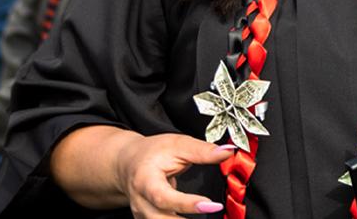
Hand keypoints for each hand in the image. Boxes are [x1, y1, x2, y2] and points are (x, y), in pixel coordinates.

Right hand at [114, 133, 234, 217]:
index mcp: (145, 180)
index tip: (212, 205)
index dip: (188, 204)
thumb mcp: (176, 145)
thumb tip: (228, 152)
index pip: (164, 197)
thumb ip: (202, 151)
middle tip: (211, 212)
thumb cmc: (152, 153)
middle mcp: (141, 202)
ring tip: (207, 216)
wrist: (128, 163)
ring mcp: (143, 216)